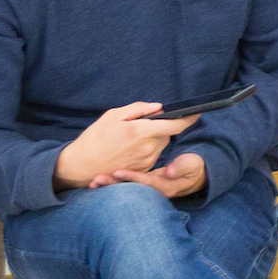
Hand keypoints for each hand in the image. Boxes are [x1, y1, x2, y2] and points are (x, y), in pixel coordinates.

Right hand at [55, 102, 195, 190]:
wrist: (80, 166)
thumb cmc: (95, 138)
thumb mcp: (113, 116)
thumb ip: (138, 109)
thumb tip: (159, 107)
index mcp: (140, 132)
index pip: (174, 125)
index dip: (188, 119)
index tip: (196, 113)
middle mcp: (146, 148)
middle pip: (167, 135)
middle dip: (160, 128)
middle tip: (140, 126)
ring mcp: (145, 161)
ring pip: (159, 145)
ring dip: (152, 140)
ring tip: (129, 140)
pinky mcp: (141, 171)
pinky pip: (151, 156)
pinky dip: (146, 150)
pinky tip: (128, 150)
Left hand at [101, 151, 207, 199]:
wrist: (193, 176)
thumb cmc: (193, 167)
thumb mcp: (192, 165)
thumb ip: (181, 167)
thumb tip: (169, 171)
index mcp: (166, 186)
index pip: (146, 182)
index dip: (132, 178)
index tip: (118, 172)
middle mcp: (154, 191)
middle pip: (132, 190)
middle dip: (114, 185)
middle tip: (96, 179)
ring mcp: (147, 190)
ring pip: (126, 189)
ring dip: (109, 186)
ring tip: (93, 182)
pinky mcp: (142, 185)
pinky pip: (126, 186)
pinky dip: (113, 183)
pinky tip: (98, 182)